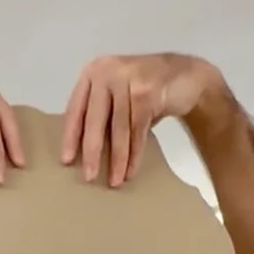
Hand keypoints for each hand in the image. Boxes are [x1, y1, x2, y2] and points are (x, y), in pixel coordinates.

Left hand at [61, 53, 231, 185]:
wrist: (187, 74)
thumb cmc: (147, 89)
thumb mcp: (118, 93)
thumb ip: (101, 111)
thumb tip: (83, 150)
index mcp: (93, 72)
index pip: (76, 108)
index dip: (71, 136)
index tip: (67, 160)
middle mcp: (107, 72)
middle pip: (95, 119)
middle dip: (92, 152)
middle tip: (89, 177)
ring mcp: (128, 80)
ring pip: (119, 128)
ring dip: (117, 158)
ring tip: (115, 181)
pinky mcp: (147, 92)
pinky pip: (137, 130)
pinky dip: (135, 153)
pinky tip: (131, 170)